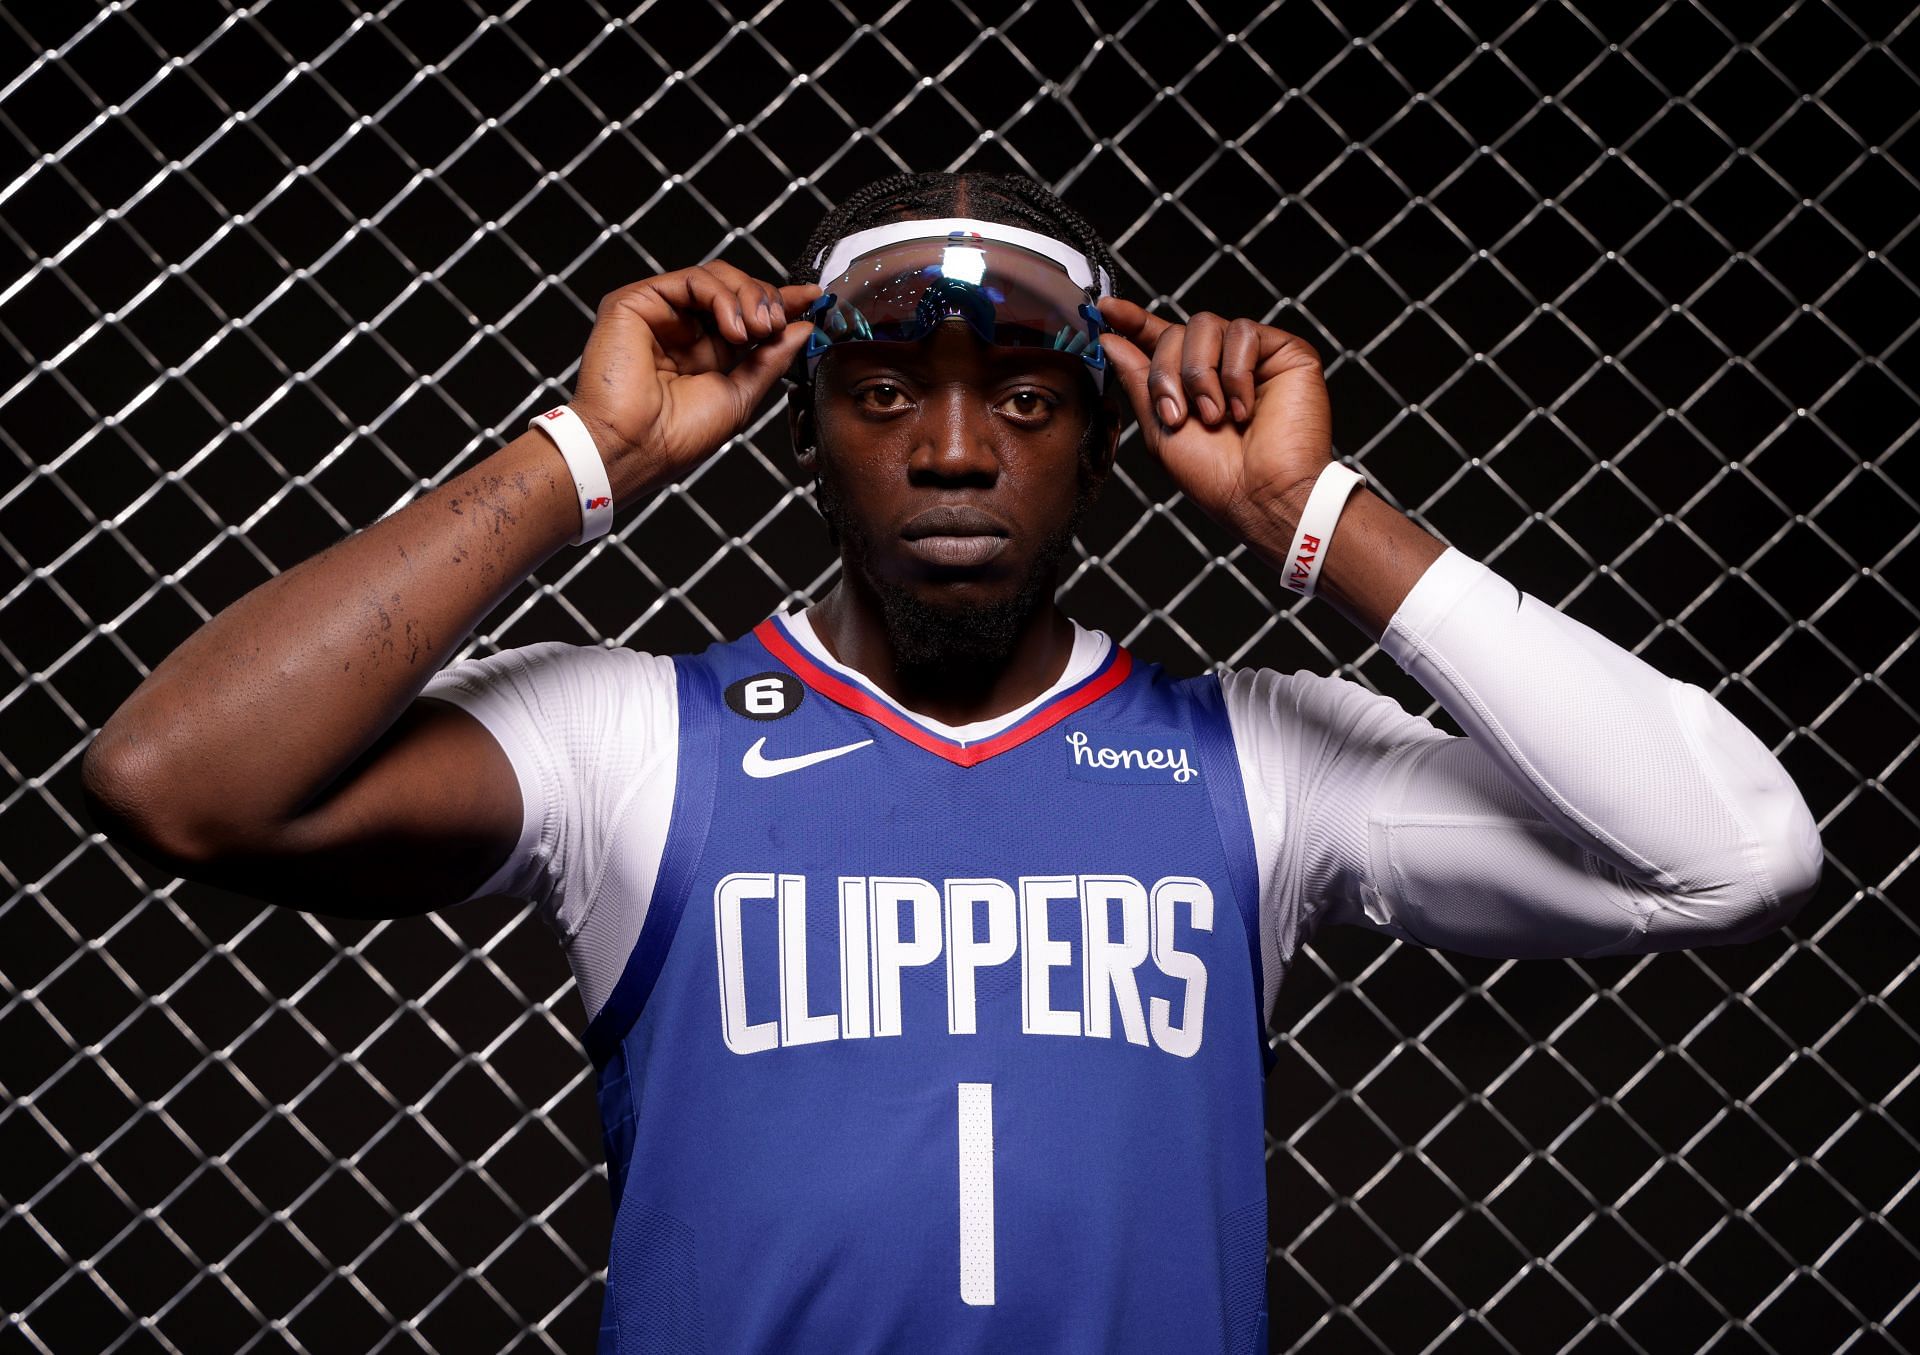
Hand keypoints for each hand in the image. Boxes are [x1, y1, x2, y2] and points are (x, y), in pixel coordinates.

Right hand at [570, 263, 819, 500]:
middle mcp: (681, 330)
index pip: (745, 314)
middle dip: (768, 300)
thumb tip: (802, 328)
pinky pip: (691, 279)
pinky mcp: (635, 302)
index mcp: (703, 354)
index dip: (780, 302)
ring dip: (750, 298)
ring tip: (758, 330)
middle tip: (778, 325)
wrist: (634, 448)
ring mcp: (658, 314)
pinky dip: (723, 297)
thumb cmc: (676, 437)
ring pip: (716, 277)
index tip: (813, 297)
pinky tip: (735, 329)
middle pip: (734, 288)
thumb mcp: (741, 395)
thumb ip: (770, 358)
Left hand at [1097, 297, 1332, 552]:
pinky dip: (1236, 374)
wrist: (1261, 494)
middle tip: (1178, 416)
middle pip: (1176, 331)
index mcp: (1189, 382)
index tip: (1106, 310)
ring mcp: (1252, 357)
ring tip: (1214, 417)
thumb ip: (1137, 380)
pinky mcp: (1285, 352)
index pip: (1158, 337)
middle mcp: (1220, 365)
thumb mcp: (1159, 428)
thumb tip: (1110, 340)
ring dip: (1200, 375)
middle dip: (1167, 373)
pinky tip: (1243, 411)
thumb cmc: (1215, 476)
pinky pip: (1244, 333)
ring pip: (1207, 326)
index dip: (1132, 320)